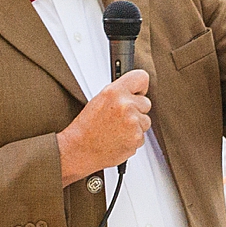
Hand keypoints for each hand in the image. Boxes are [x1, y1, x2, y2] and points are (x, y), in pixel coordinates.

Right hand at [59, 69, 150, 185]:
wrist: (79, 149)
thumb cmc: (86, 127)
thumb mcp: (100, 99)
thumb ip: (120, 92)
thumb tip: (137, 90)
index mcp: (114, 92)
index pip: (141, 77)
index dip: (139, 87)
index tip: (136, 93)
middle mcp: (125, 105)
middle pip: (146, 103)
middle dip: (136, 110)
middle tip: (118, 118)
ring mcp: (133, 123)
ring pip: (145, 121)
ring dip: (135, 126)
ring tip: (116, 129)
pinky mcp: (137, 138)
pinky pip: (142, 136)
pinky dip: (133, 139)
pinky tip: (118, 139)